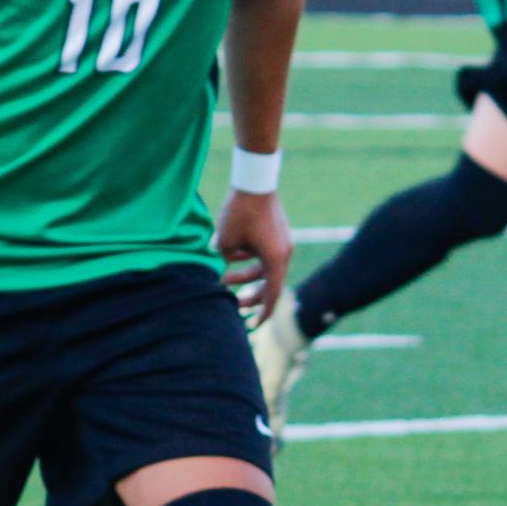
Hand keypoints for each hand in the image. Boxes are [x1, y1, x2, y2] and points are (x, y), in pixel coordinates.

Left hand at [217, 189, 292, 326]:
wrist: (255, 180)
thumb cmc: (239, 211)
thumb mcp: (225, 242)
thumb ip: (225, 260)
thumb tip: (224, 265)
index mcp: (275, 260)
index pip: (272, 295)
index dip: (263, 313)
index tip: (253, 325)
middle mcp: (283, 254)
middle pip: (269, 284)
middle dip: (251, 296)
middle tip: (234, 303)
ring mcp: (282, 243)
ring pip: (264, 269)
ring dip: (246, 275)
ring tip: (223, 276)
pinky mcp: (276, 233)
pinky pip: (264, 255)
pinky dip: (250, 259)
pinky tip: (232, 253)